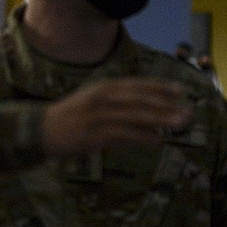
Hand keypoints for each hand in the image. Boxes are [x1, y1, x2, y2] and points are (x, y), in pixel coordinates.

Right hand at [42, 78, 191, 156]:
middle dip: (164, 106)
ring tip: (178, 125)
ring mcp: (95, 117)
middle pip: (138, 100)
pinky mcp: (91, 136)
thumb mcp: (91, 100)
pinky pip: (121, 136)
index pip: (134, 85)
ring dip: (158, 121)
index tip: (180, 91)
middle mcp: (99, 99)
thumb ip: (116, 101)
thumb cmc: (69, 116)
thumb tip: (147, 109)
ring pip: (133, 117)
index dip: (158, 87)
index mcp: (100, 88)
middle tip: (187, 112)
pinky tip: (156, 141)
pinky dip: (140, 138)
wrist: (39, 130)